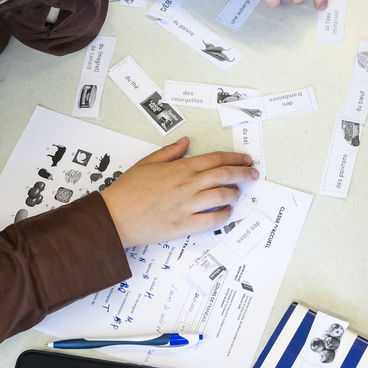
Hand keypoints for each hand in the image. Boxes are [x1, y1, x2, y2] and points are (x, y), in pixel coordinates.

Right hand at [99, 138, 258, 246]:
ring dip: (234, 193)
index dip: (234, 158)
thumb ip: (170, 152)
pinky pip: (211, 220)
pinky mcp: (184, 225)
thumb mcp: (147, 163)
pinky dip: (223, 215)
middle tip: (253, 174)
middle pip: (224, 175)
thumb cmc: (127, 190)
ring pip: (221, 196)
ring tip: (238, 193)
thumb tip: (186, 142)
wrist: (114, 216)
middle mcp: (186, 185)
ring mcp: (187, 206)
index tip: (245, 159)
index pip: (215, 159)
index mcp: (179, 168)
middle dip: (243, 173)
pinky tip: (227, 212)